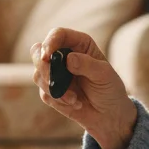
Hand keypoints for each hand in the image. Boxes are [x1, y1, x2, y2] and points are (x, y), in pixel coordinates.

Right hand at [31, 27, 138, 148]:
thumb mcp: (104, 75)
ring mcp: (55, 73)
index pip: (58, 34)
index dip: (49, 42)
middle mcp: (63, 55)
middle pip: (39, 52)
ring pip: (38, 74)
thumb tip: (69, 59)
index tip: (47, 56)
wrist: (108, 114)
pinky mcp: (50, 90)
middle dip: (43, 67)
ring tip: (74, 99)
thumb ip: (88, 65)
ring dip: (54, 89)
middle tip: (52, 80)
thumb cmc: (109, 89)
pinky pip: (44, 93)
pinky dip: (58, 100)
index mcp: (79, 44)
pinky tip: (74, 103)